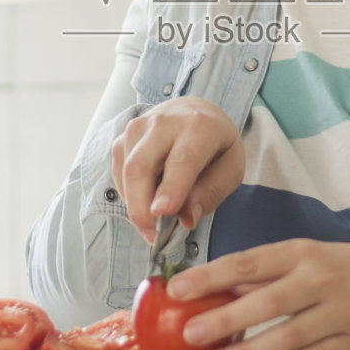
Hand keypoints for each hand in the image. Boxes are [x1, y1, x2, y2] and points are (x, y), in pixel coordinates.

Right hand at [110, 96, 243, 242]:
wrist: (195, 113)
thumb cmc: (215, 146)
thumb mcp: (230, 169)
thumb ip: (210, 193)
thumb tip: (186, 219)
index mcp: (198, 126)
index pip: (181, 160)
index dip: (171, 188)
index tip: (162, 213)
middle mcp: (163, 122)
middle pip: (141, 166)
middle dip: (141, 206)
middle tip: (153, 236)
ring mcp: (137, 128)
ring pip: (125, 173)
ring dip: (136, 204)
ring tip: (156, 221)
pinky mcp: (121, 139)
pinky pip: (119, 176)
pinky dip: (130, 196)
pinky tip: (148, 200)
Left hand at [164, 240, 349, 349]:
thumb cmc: (340, 271)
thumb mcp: (304, 259)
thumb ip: (261, 273)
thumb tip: (206, 286)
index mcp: (302, 252)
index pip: (249, 262)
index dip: (210, 276)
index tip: (177, 289)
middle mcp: (322, 280)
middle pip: (267, 302)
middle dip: (224, 319)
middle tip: (189, 334)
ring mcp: (341, 313)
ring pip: (288, 337)